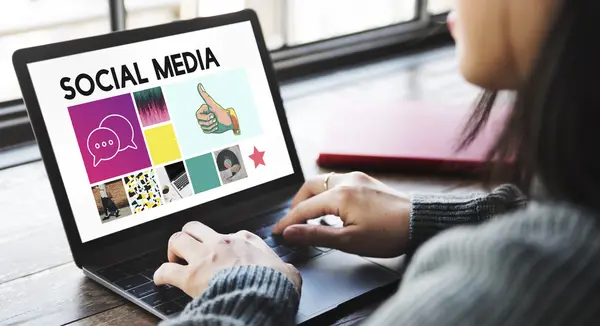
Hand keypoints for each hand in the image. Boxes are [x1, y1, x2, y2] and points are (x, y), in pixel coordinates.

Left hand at [154, 221, 301, 297]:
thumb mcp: (288, 272)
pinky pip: (166, 270)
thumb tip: (289, 272)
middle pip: (195, 227)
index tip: (223, 252)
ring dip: (173, 249)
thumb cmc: (274, 285)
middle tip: (189, 248)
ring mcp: (204, 257)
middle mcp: (221, 243)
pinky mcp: (190, 276)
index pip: (230, 234)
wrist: (261, 296)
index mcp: (245, 240)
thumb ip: (285, 268)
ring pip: (177, 239)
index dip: (223, 243)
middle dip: (189, 236)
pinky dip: (160, 274)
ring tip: (173, 259)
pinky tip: (160, 279)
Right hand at [195, 83, 238, 134]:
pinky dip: (212, 130)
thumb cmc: (222, 113)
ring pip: (203, 127)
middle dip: (210, 122)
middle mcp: (202, 115)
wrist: (229, 122)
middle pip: (200, 122)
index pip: (198, 116)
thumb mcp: (213, 105)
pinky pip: (205, 131)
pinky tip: (216, 126)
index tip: (213, 115)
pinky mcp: (207, 128)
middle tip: (216, 119)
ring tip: (217, 122)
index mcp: (202, 110)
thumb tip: (199, 84)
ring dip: (212, 126)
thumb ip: (205, 96)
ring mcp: (204, 122)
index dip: (206, 117)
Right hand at [273, 172, 410, 257]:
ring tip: (310, 216)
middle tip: (293, 222)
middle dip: (297, 204)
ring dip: (312, 197)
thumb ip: (316, 235)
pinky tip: (331, 208)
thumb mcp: (349, 241)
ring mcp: (357, 178)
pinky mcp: (366, 181)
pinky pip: (337, 182)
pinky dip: (326, 193)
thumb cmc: (389, 233)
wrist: (421, 222)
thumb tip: (290, 232)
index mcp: (340, 195)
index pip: (303, 208)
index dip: (288, 221)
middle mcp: (346, 180)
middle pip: (309, 187)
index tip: (277, 232)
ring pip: (323, 182)